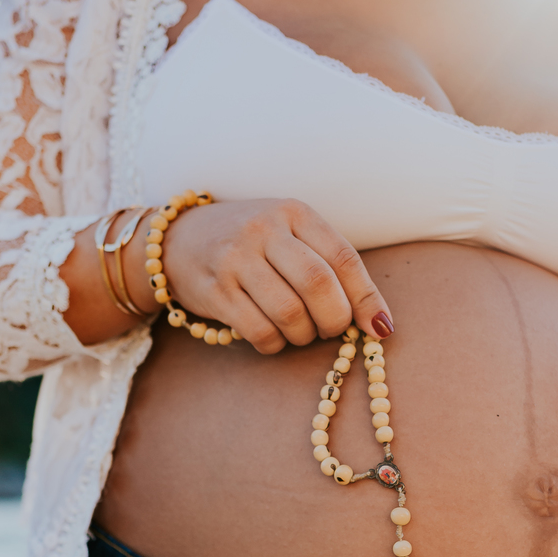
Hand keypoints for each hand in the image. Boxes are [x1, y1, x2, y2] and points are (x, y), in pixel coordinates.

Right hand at [154, 198, 393, 353]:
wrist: (178, 240)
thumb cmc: (252, 244)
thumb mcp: (290, 235)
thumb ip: (330, 266)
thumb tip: (378, 322)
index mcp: (294, 212)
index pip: (343, 257)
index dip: (367, 298)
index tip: (379, 327)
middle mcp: (264, 230)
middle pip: (318, 284)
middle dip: (335, 319)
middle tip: (332, 330)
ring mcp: (235, 259)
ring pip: (290, 312)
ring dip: (304, 334)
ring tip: (301, 331)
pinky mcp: (214, 290)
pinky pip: (259, 331)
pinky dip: (275, 343)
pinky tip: (273, 336)